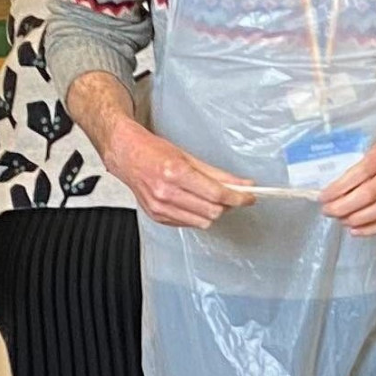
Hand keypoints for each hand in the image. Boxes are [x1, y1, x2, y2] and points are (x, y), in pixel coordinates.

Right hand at [102, 120, 253, 229]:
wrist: (127, 156)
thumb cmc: (154, 151)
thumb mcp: (188, 156)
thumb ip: (217, 174)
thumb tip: (241, 184)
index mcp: (176, 173)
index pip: (217, 194)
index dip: (238, 198)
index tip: (249, 197)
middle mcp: (167, 193)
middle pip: (212, 211)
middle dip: (227, 205)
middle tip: (233, 196)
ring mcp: (160, 207)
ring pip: (202, 222)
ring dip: (213, 212)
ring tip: (212, 199)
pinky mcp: (157, 216)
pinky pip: (188, 224)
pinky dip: (197, 216)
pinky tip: (193, 203)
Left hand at [322, 127, 375, 236]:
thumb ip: (362, 166)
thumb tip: (336, 189)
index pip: (358, 175)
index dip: (338, 189)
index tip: (323, 197)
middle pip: (367, 195)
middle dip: (343, 207)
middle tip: (328, 211)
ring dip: (356, 219)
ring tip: (341, 221)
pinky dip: (373, 228)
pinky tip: (357, 230)